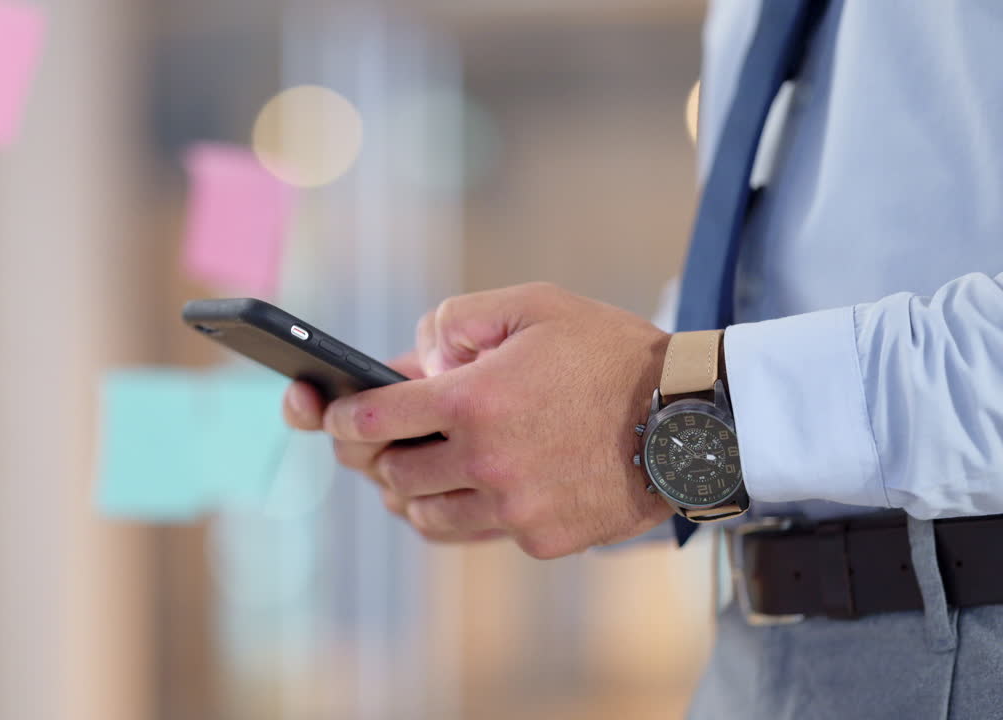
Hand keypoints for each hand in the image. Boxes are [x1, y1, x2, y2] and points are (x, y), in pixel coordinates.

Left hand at [285, 282, 673, 557]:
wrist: (691, 419)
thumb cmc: (610, 352)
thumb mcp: (533, 304)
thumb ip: (458, 319)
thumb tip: (416, 358)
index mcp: (473, 399)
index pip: (373, 417)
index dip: (340, 417)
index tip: (332, 415)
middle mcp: (485, 461)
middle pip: (391, 475)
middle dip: (381, 455)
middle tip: (389, 440)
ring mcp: (512, 508)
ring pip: (424, 516)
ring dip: (415, 492)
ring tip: (429, 466)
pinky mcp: (539, 539)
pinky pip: (476, 534)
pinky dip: (465, 514)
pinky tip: (480, 487)